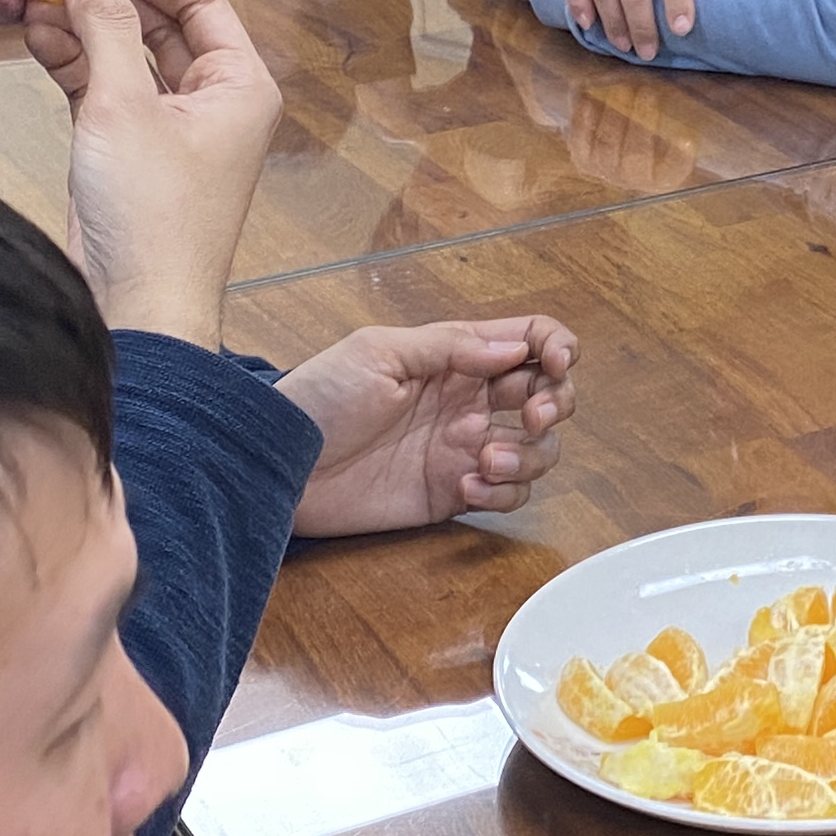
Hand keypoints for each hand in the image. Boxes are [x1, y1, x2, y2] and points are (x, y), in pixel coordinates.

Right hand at [17, 0, 283, 349]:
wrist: (138, 307)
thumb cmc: (152, 215)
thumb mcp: (124, 106)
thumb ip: (105, 27)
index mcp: (240, 85)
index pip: (200, 1)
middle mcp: (214, 103)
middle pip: (160, 25)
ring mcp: (171, 129)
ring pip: (126, 57)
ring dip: (83, 28)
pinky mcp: (130, 153)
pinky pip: (105, 90)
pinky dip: (74, 65)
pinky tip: (36, 37)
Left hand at [279, 315, 579, 535]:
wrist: (279, 463)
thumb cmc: (317, 398)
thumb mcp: (378, 352)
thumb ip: (450, 346)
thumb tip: (515, 347)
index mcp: (455, 357)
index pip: (529, 339)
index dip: (557, 346)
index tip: (556, 364)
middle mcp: (469, 401)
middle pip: (548, 395)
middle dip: (555, 404)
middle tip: (532, 416)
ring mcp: (464, 449)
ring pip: (538, 451)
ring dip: (528, 455)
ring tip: (483, 459)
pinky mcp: (453, 494)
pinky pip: (507, 496)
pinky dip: (502, 493)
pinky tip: (466, 486)